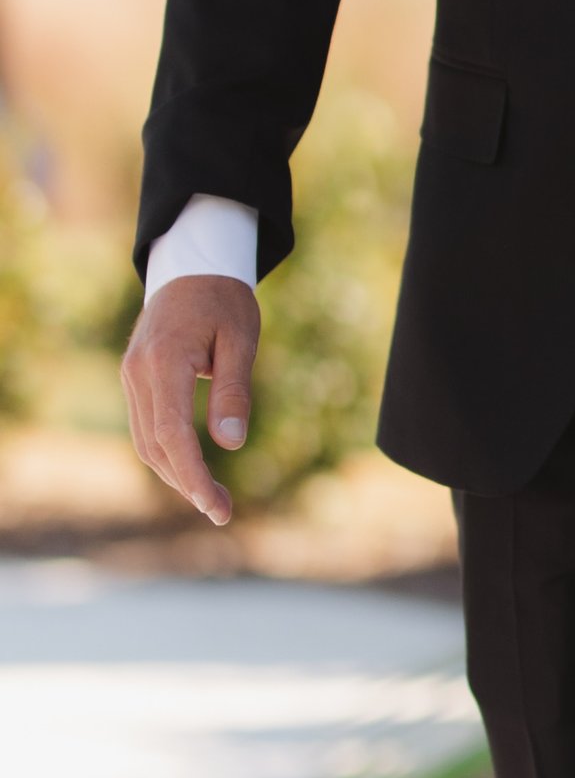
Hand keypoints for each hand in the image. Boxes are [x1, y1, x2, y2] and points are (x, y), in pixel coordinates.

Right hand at [122, 275, 260, 526]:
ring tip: (212, 498)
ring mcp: (130, 377)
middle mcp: (137, 373)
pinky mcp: (135, 380)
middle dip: (187, 484)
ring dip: (175, 474)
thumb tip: (230, 445)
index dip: (193, 477)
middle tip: (223, 511)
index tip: (216, 507)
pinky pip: (146, 427)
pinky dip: (167, 453)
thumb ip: (233, 391)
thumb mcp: (241, 340)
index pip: (173, 435)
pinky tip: (193, 469)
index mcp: (164, 362)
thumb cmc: (224, 299)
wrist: (192, 266)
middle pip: (155, 446)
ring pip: (146, 442)